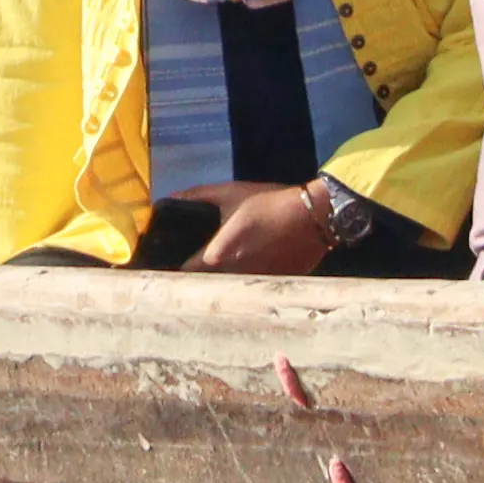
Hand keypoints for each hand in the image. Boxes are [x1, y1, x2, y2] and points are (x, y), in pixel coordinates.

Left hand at [189, 183, 337, 276]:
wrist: (311, 216)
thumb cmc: (268, 203)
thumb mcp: (231, 194)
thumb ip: (198, 196)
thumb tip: (171, 197)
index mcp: (216, 256)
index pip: (187, 270)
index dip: (180, 265)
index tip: (180, 259)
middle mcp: (231, 276)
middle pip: (208, 282)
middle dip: (204, 274)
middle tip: (206, 260)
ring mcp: (251, 285)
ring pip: (231, 287)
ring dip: (227, 278)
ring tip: (233, 263)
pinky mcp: (271, 287)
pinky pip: (252, 289)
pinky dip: (250, 281)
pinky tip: (257, 266)